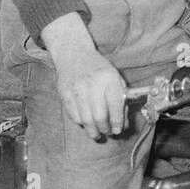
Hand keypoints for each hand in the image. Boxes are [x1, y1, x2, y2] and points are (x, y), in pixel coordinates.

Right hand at [40, 13, 129, 138]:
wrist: (74, 55)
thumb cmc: (99, 69)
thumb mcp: (115, 78)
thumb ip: (121, 100)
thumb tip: (124, 124)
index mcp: (109, 78)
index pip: (115, 105)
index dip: (117, 122)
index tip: (117, 130)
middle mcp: (92, 83)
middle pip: (99, 116)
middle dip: (104, 129)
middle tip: (107, 133)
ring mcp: (77, 89)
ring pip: (86, 119)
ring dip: (92, 131)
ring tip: (96, 133)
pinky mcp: (65, 94)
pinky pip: (74, 116)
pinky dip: (81, 123)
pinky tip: (86, 123)